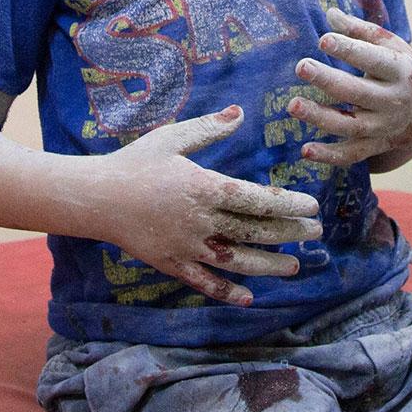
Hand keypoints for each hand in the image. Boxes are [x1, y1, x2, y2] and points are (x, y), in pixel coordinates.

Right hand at [85, 106, 323, 305]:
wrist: (95, 196)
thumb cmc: (135, 162)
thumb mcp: (173, 138)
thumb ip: (210, 128)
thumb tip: (240, 112)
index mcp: (204, 188)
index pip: (258, 200)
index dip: (289, 206)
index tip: (311, 207)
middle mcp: (200, 221)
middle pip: (255, 231)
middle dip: (289, 234)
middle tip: (316, 233)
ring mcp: (186, 247)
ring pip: (236, 261)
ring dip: (269, 266)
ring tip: (295, 266)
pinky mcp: (171, 264)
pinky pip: (203, 282)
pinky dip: (227, 292)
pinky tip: (249, 298)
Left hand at [287, 8, 411, 167]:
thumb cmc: (403, 69)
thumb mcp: (391, 46)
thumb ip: (360, 31)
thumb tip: (330, 14)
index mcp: (399, 71)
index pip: (373, 59)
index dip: (349, 50)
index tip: (323, 40)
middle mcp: (393, 101)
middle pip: (358, 92)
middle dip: (328, 80)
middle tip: (301, 66)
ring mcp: (384, 127)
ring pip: (351, 125)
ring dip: (320, 117)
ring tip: (293, 105)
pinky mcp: (374, 146)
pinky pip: (351, 154)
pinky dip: (329, 156)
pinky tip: (305, 150)